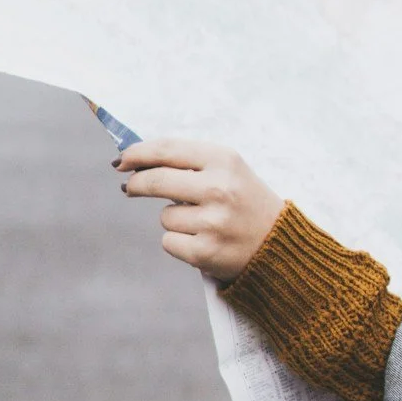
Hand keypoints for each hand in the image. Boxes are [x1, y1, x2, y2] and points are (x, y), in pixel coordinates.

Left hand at [116, 139, 284, 282]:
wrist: (279, 245)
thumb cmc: (246, 203)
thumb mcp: (228, 171)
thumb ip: (188, 162)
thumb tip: (134, 161)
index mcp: (225, 160)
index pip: (167, 150)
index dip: (138, 154)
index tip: (122, 160)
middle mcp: (219, 188)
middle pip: (156, 181)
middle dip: (137, 184)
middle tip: (130, 187)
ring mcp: (213, 221)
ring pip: (165, 216)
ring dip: (174, 220)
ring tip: (203, 223)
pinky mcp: (205, 251)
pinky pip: (169, 242)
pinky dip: (180, 243)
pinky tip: (203, 241)